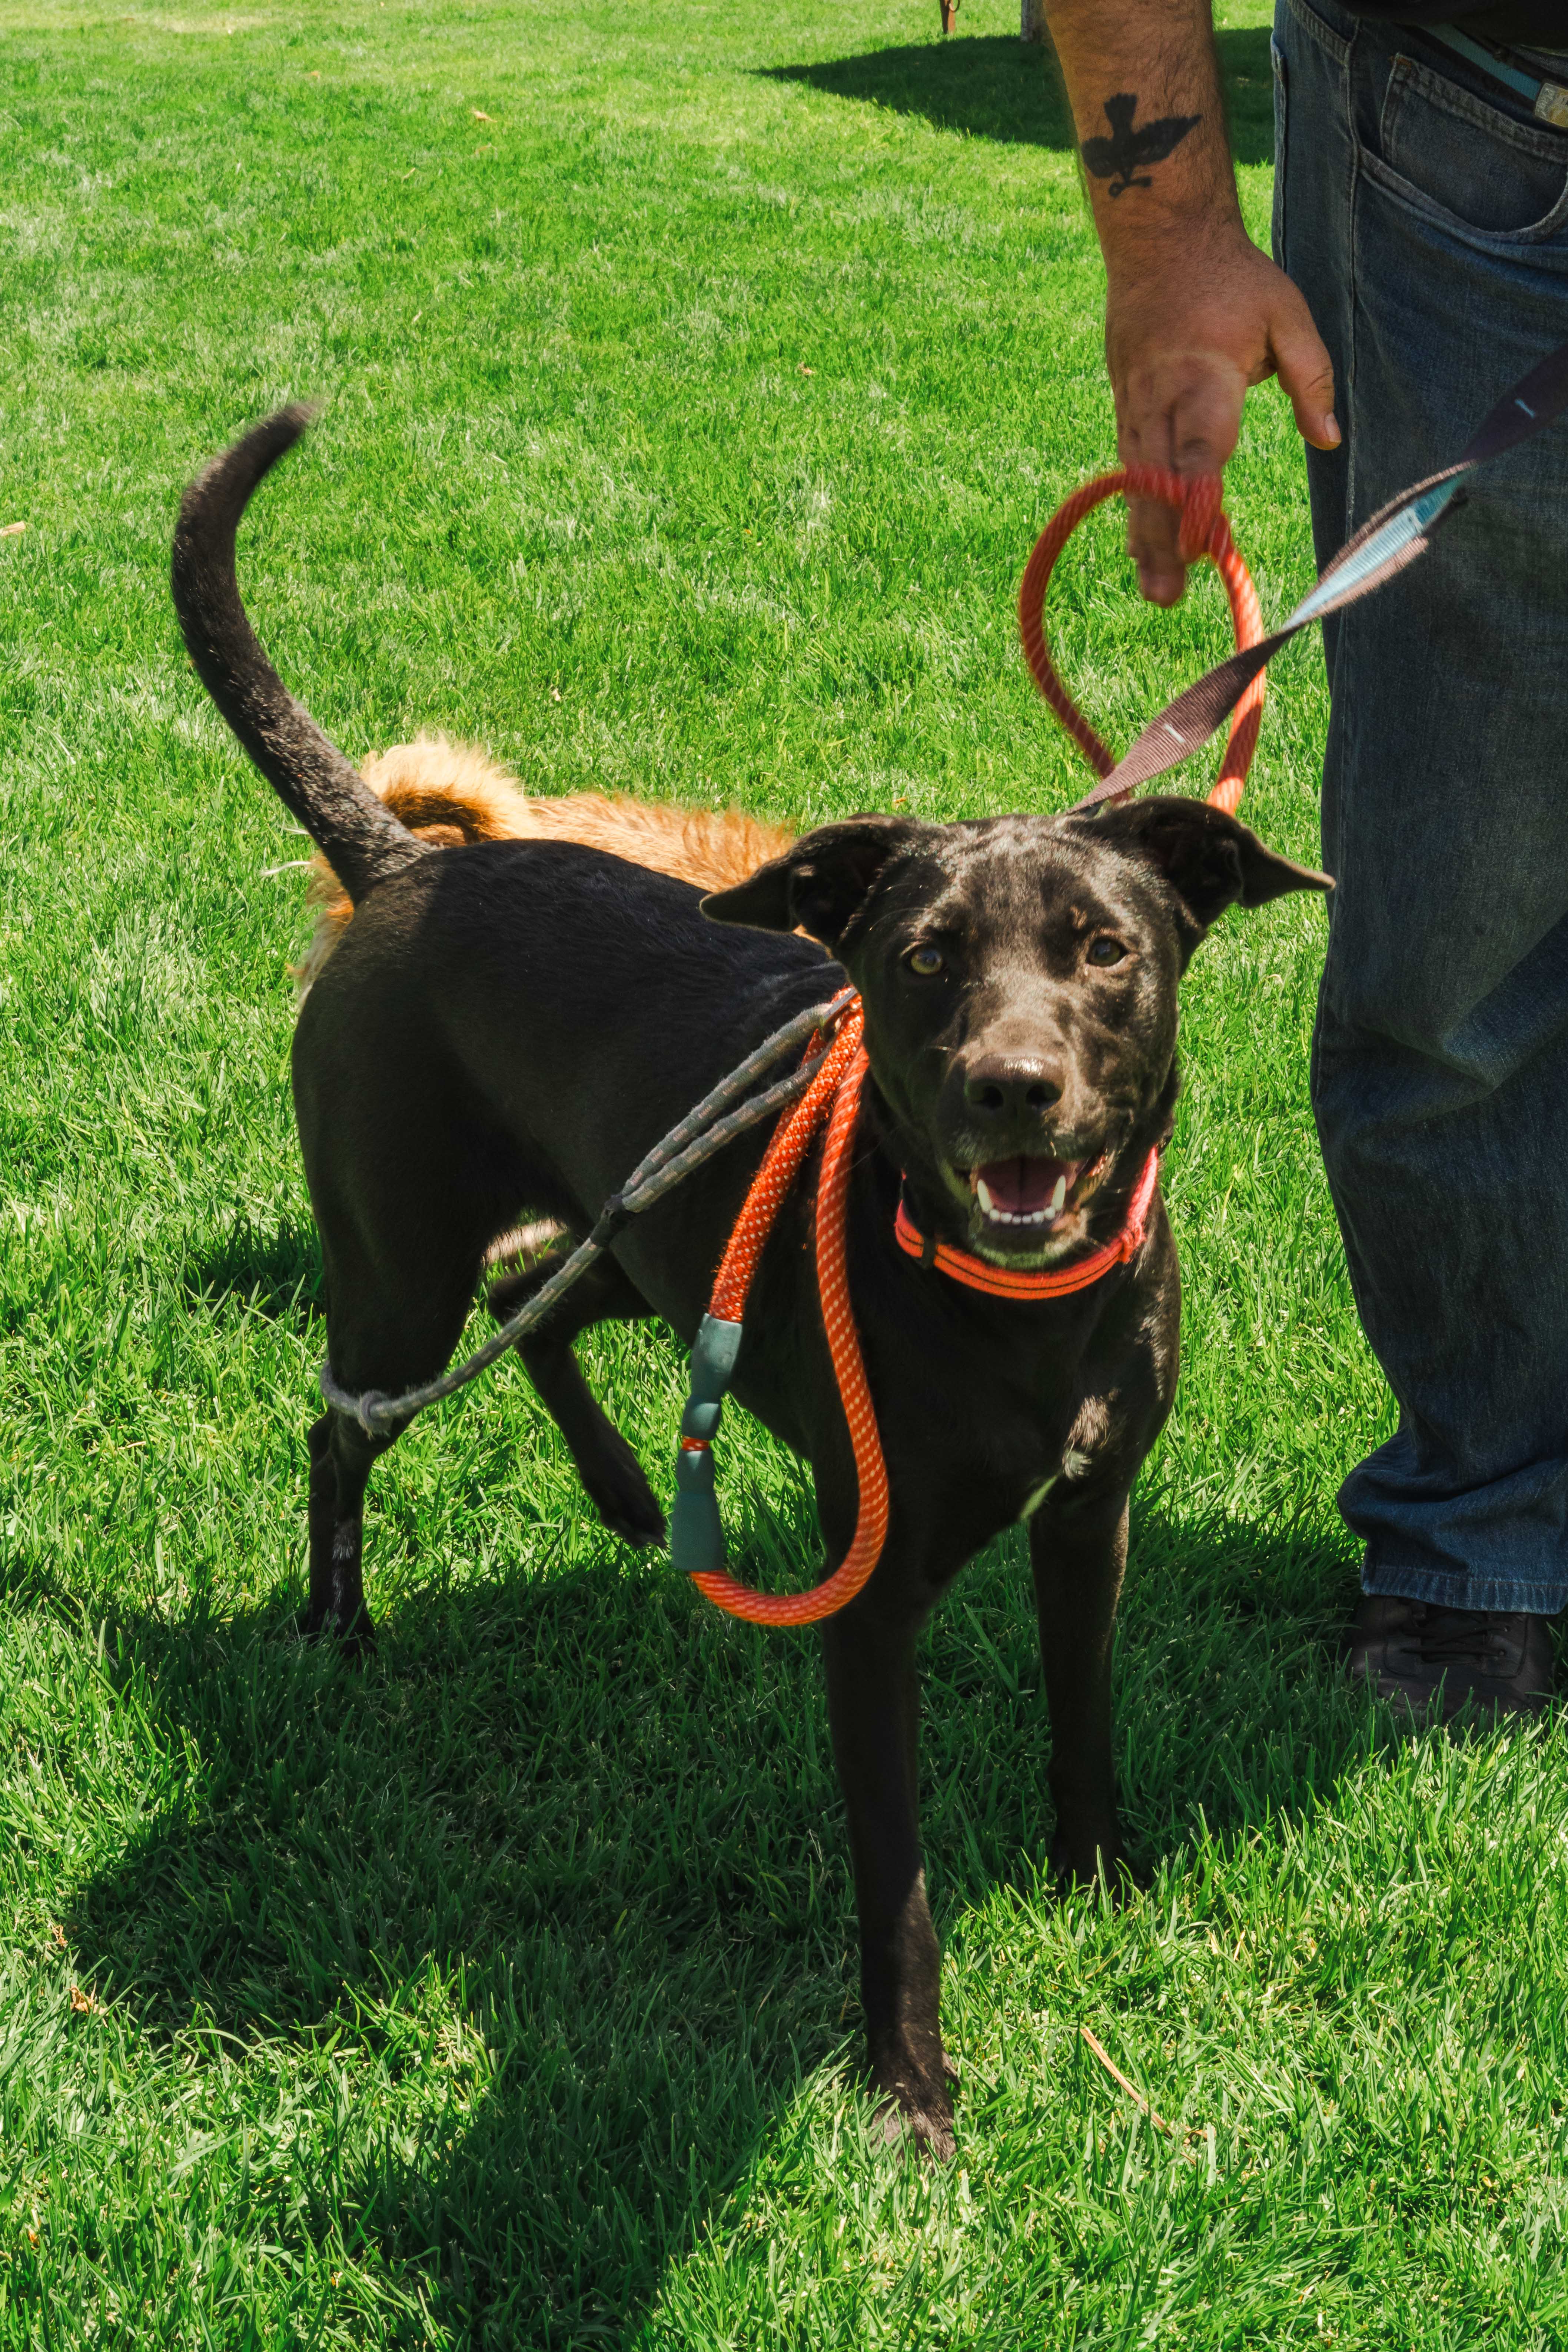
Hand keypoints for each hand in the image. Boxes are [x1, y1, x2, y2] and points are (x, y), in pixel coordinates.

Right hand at [1105, 226, 1337, 604]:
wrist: (1159, 239)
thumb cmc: (1232, 278)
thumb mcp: (1287, 313)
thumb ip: (1311, 376)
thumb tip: (1330, 441)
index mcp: (1205, 372)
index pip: (1200, 443)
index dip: (1196, 493)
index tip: (1198, 536)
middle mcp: (1162, 395)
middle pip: (1158, 479)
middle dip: (1163, 539)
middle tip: (1168, 595)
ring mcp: (1136, 404)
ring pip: (1137, 482)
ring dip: (1145, 538)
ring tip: (1157, 591)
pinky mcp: (1124, 408)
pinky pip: (1129, 469)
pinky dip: (1136, 510)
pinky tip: (1142, 551)